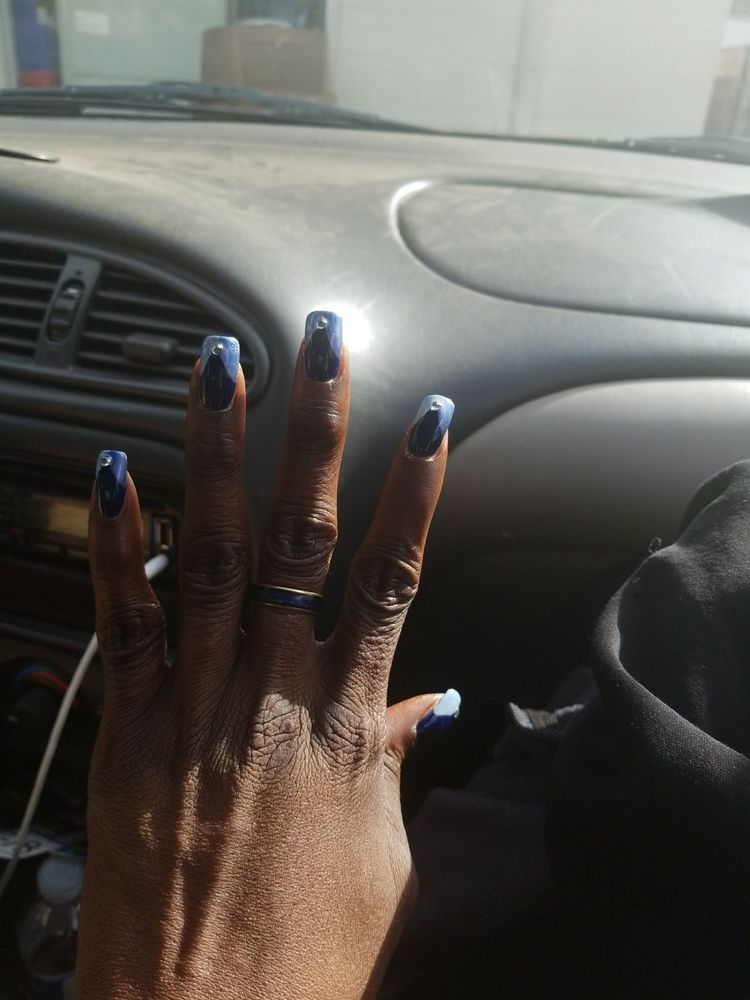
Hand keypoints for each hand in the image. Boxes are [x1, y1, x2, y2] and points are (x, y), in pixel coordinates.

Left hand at [77, 314, 456, 999]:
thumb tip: (428, 707)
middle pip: (302, 537)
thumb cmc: (304, 956)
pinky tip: (117, 472)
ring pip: (213, 552)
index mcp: (345, 725)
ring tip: (218, 370)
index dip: (415, 493)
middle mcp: (271, 694)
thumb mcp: (383, 860)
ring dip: (217, 453)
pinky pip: (123, 620)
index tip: (428, 422)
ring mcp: (194, 703)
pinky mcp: (128, 730)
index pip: (391, 578)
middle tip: (320, 348)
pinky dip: (119, 543)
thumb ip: (397, 763)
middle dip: (315, 432)